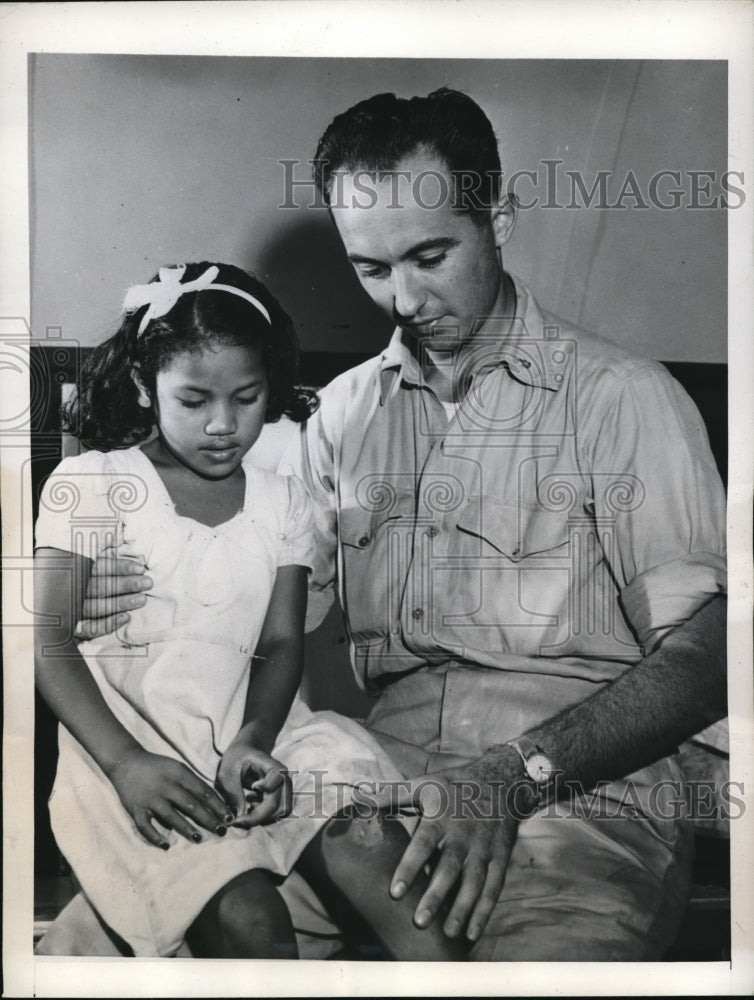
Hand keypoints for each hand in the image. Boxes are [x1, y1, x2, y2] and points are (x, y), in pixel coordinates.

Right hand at [75, 547, 152, 640]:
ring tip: (142, 599)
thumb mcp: (88, 564)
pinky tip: (126, 617)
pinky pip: (91, 628)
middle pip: (99, 587)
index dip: (120, 567)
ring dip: (121, 603)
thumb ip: (103, 558)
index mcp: (76, 572)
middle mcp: (73, 590)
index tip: (140, 568)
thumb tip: (121, 541)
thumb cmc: (84, 581)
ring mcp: (72, 610)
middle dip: (126, 584)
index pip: (98, 567)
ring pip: (96, 607)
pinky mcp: (74, 629)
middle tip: (148, 583)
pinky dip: (108, 624)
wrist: (58, 611)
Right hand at [108, 747, 233, 848]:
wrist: (127, 761)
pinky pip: (145, 826)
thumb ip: (193, 783)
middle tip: (222, 831)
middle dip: (208, 819)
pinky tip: (167, 845)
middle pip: (191, 804)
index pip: (203, 791)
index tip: (230, 817)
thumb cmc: (158, 767)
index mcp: (180, 774)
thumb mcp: (178, 768)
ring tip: (199, 839)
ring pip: (171, 816)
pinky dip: (155, 836)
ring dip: (186, 828)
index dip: (218, 805)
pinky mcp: (136, 809)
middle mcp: (166, 786)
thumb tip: (213, 803)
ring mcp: (151, 798)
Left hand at [216, 738, 291, 828]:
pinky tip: (250, 806)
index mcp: (274, 768)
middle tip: (237, 820)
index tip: (248, 792)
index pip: (274, 787)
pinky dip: (262, 817)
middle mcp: (284, 780)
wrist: (246, 751)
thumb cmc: (237, 758)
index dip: (260, 796)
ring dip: (259, 818)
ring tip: (244, 810)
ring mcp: (284, 790)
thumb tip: (239, 816)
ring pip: (277, 814)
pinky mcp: (280, 798)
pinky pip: (275, 814)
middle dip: (255, 817)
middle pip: (275, 806)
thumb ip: (233, 792)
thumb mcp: (228, 771)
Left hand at [375, 751, 525, 942]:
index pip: (423, 843)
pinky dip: (484, 911)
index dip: (410, 867)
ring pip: (473, 881)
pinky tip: (471, 935)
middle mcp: (463, 835)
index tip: (395, 892)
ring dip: (462, 908)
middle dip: (436, 895)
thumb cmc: (454, 787)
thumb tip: (357, 798)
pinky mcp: (500, 859)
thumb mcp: (424, 784)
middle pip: (449, 867)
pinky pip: (493, 887)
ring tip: (447, 932)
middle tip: (419, 921)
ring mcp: (483, 849)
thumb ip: (391, 794)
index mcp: (441, 817)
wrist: (501, 782)